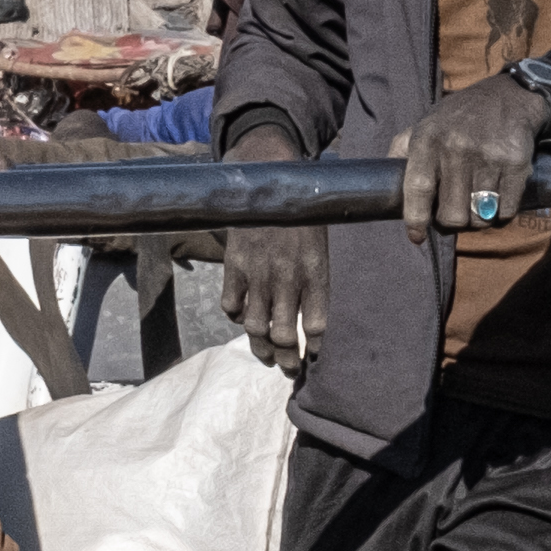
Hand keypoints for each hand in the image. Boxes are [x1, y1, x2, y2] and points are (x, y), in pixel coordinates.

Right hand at [219, 227, 323, 365]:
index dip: (315, 348)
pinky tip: (243, 318)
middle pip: (285, 335)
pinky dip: (235, 318)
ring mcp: (258, 272)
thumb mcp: (320, 246)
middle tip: (288, 369)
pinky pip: (231, 306)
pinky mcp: (234, 266)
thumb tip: (313, 323)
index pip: (317, 325)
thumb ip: (315, 281)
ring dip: (261, 348)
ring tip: (266, 357)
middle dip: (287, 360)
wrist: (268, 182)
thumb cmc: (302, 216)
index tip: (312, 357)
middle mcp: (287, 276)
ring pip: (256, 327)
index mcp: (315, 271)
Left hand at [395, 72, 546, 235]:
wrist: (509, 96)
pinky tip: (498, 199)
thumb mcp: (426, 124)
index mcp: (428, 139)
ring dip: (479, 220)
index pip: (418, 188)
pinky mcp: (516, 163)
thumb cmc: (460, 117)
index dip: (415, 218)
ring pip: (481, 217)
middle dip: (452, 223)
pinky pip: (507, 210)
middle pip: (452, 214)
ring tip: (476, 206)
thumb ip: (402, 150)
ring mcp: (488, 156)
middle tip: (454, 215)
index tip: (416, 236)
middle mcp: (457, 147)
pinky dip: (501, 214)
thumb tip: (381, 182)